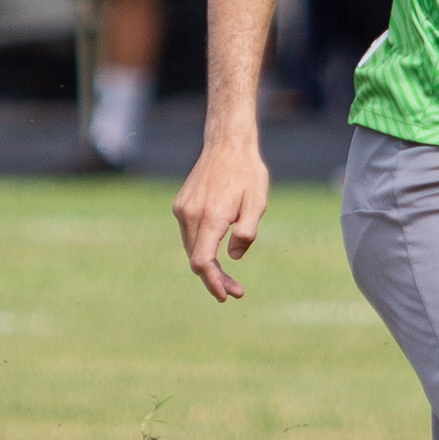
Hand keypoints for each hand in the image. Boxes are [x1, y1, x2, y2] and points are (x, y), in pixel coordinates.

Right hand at [172, 132, 269, 302]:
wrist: (227, 143)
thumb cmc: (247, 172)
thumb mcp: (257, 202)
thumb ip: (247, 231)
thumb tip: (233, 257)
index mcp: (210, 216)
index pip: (203, 260)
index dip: (213, 282)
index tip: (226, 295)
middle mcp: (190, 214)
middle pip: (197, 258)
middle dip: (215, 278)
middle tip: (237, 290)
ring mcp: (182, 209)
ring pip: (191, 248)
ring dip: (208, 264)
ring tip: (229, 275)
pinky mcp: (181, 205)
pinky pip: (190, 234)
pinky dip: (202, 247)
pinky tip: (217, 249)